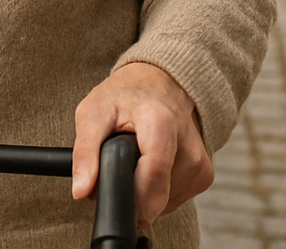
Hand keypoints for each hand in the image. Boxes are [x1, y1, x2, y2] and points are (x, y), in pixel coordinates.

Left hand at [72, 62, 212, 224]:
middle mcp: (188, 145)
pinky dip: (157, 189)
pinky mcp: (204, 176)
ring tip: (137, 158)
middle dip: (130, 190)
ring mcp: (199, 163)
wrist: (160, 83)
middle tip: (119, 163)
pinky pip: (174, 199)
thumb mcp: (93, 113)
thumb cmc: (125, 96)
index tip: (113, 202)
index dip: (131, 197)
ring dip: (143, 189)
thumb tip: (80, 191)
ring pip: (164, 202)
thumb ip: (85, 152)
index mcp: (160, 123)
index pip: (154, 174)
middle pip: (156, 194)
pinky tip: (151, 165)